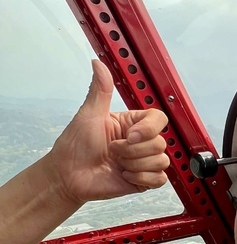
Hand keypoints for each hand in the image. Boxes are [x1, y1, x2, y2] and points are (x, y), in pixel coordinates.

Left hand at [47, 60, 169, 205]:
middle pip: (160, 142)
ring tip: (117, 164)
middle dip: (133, 150)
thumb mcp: (89, 115)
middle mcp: (141, 142)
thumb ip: (100, 90)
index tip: (130, 135)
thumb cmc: (75, 146)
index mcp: (132, 124)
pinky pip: (159, 178)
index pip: (158, 119)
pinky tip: (125, 176)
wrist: (68, 177)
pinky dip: (141, 178)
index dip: (149, 128)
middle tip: (113, 151)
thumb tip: (97, 63)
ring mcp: (144, 161)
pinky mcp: (144, 180)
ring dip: (135, 164)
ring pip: (161, 160)